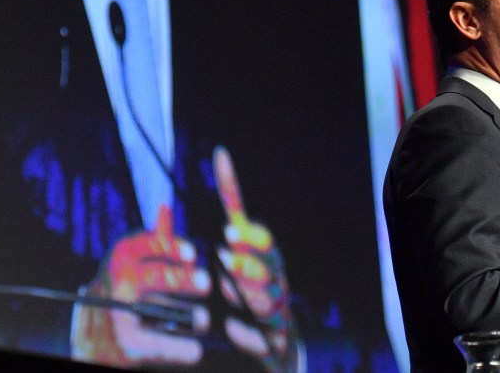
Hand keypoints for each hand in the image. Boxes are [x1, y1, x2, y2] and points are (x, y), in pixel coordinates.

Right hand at [72, 203, 211, 365]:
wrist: (92, 333)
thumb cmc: (122, 288)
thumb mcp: (131, 262)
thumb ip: (153, 240)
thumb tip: (166, 206)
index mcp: (122, 258)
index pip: (146, 245)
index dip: (170, 247)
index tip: (191, 253)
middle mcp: (117, 285)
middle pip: (154, 278)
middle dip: (182, 280)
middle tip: (205, 283)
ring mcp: (120, 316)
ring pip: (161, 315)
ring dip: (190, 317)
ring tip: (203, 319)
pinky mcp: (126, 347)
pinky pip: (161, 347)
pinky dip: (181, 350)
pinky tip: (194, 350)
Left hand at [213, 145, 299, 372]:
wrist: (278, 343)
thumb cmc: (254, 287)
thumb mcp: (241, 242)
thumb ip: (233, 208)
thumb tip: (220, 155)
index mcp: (267, 257)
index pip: (262, 239)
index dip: (249, 236)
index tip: (230, 231)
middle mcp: (277, 281)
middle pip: (268, 269)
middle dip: (247, 262)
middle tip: (224, 255)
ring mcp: (277, 311)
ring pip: (266, 301)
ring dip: (245, 293)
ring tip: (226, 287)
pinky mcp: (274, 341)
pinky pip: (260, 339)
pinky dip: (245, 334)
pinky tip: (232, 327)